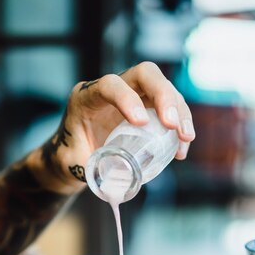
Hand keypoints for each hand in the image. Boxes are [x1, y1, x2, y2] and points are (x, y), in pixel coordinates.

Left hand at [42, 61, 195, 191]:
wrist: (72, 157)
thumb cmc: (69, 157)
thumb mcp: (69, 163)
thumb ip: (84, 167)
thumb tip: (108, 179)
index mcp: (86, 97)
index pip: (109, 85)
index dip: (126, 98)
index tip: (140, 123)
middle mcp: (112, 89)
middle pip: (145, 75)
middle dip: (164, 96)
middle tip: (173, 125)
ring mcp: (132, 95)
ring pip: (163, 89)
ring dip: (180, 112)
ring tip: (185, 139)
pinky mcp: (147, 108)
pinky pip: (169, 108)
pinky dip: (180, 125)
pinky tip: (182, 148)